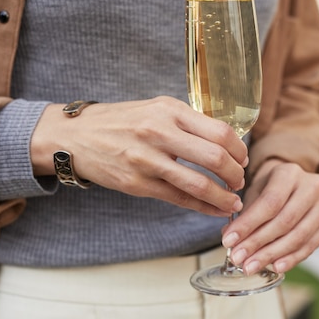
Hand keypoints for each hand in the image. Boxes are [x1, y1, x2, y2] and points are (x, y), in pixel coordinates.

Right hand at [31, 96, 246, 216]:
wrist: (75, 136)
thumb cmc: (120, 121)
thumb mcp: (155, 109)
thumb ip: (187, 122)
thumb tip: (224, 143)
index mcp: (169, 110)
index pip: (220, 131)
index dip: (239, 149)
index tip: (243, 158)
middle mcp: (159, 132)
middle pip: (215, 157)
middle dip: (236, 174)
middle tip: (241, 181)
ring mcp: (147, 160)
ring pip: (198, 184)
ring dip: (223, 196)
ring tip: (233, 201)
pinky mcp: (137, 184)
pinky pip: (179, 199)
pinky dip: (203, 207)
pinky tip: (215, 210)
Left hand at [222, 159, 318, 274]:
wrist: (295, 186)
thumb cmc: (271, 189)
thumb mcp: (255, 193)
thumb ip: (245, 215)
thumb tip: (230, 239)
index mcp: (290, 172)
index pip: (270, 202)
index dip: (248, 225)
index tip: (229, 241)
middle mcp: (312, 186)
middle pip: (284, 221)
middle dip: (258, 243)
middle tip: (239, 258)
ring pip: (298, 236)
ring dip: (272, 255)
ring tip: (252, 266)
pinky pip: (310, 246)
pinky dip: (291, 259)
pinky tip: (275, 266)